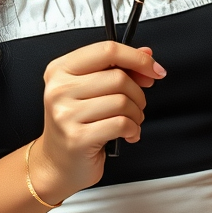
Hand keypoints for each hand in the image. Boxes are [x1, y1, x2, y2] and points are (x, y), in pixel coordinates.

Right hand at [30, 42, 165, 203]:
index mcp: (61, 69)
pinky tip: (127, 134)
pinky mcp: (77, 138)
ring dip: (136, 114)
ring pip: (122, 101)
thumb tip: (146, 54)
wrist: (57, 163)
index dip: (137, 58)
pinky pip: (121, 124)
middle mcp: (59, 89)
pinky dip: (132, 129)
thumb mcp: (92, 89)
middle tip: (135, 105)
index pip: (107, 50)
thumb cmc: (76, 124)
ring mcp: (66, 114)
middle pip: (118, 77)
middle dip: (137, 93)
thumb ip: (118, 67)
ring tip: (129, 121)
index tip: (154, 69)